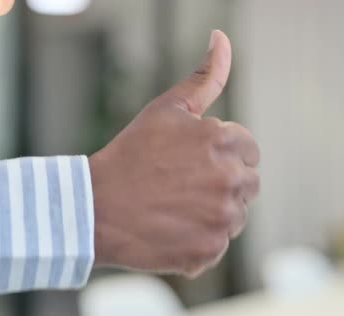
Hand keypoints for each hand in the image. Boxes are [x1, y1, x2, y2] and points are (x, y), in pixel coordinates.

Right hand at [90, 30, 259, 277]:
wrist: (94, 208)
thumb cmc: (131, 155)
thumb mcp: (167, 109)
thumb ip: (204, 77)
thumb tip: (221, 38)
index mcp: (225, 141)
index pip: (249, 151)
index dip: (222, 156)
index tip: (193, 164)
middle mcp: (231, 178)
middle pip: (247, 184)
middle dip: (223, 184)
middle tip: (182, 187)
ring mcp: (222, 217)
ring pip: (236, 216)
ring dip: (214, 214)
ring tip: (175, 208)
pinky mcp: (211, 249)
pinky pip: (218, 244)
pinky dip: (200, 241)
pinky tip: (171, 230)